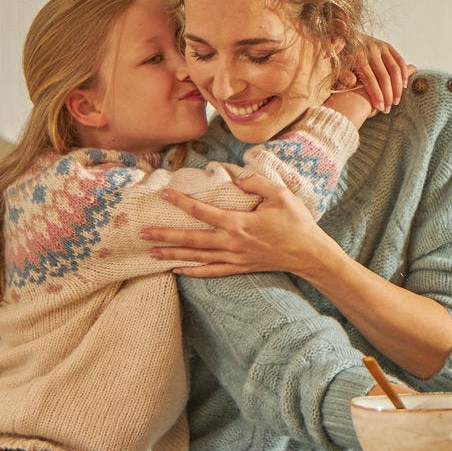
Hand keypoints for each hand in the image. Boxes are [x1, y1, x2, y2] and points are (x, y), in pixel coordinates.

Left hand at [144, 171, 345, 277]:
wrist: (308, 253)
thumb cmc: (296, 222)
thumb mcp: (280, 195)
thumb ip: (256, 183)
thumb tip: (236, 178)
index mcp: (240, 223)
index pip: (203, 212)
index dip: (182, 202)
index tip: (164, 194)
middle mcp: (232, 243)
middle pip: (192, 239)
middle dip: (166, 235)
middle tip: (143, 233)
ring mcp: (234, 258)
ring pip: (197, 257)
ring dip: (173, 253)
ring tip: (151, 251)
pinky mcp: (239, 268)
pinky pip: (211, 272)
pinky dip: (192, 272)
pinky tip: (177, 270)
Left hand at [338, 37, 413, 112]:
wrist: (344, 38)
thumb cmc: (341, 58)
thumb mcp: (337, 66)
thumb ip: (343, 75)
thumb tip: (352, 82)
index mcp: (358, 57)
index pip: (370, 79)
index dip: (376, 94)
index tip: (380, 108)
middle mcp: (371, 50)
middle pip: (384, 76)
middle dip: (388, 94)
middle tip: (388, 108)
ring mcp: (380, 47)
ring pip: (395, 69)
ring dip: (398, 87)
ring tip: (396, 101)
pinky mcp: (387, 46)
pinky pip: (399, 61)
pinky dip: (404, 73)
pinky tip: (404, 86)